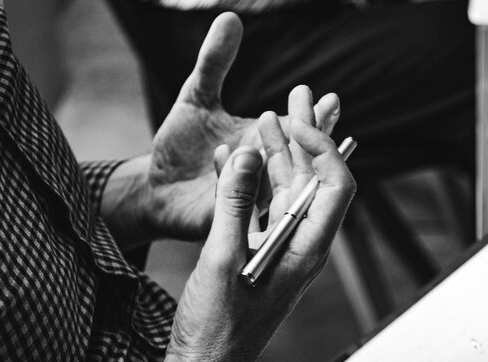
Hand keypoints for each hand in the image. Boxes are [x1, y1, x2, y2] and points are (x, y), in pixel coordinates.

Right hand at [137, 87, 355, 361]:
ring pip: (289, 191)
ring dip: (279, 155)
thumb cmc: (217, 326)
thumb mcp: (221, 260)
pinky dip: (254, 182)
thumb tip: (246, 156)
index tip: (296, 120)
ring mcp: (282, 249)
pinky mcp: (261, 254)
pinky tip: (238, 159)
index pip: (336, 186)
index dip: (323, 147)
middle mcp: (302, 246)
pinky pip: (264, 209)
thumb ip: (234, 205)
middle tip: (297, 94)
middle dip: (305, 137)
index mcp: (307, 250)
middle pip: (315, 181)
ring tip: (266, 116)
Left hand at [143, 12, 340, 241]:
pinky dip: (237, 178)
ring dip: (276, 160)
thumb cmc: (182, 145)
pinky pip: (236, 199)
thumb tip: (230, 17)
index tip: (331, 99)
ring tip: (282, 135)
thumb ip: (214, 63)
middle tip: (322, 116)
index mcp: (262, 143)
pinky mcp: (225, 216)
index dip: (316, 118)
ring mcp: (248, 197)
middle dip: (309, 138)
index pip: (297, 131)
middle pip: (294, 158)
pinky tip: (236, 153)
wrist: (156, 187)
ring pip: (272, 182)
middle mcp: (263, 172)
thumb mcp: (195, 97)